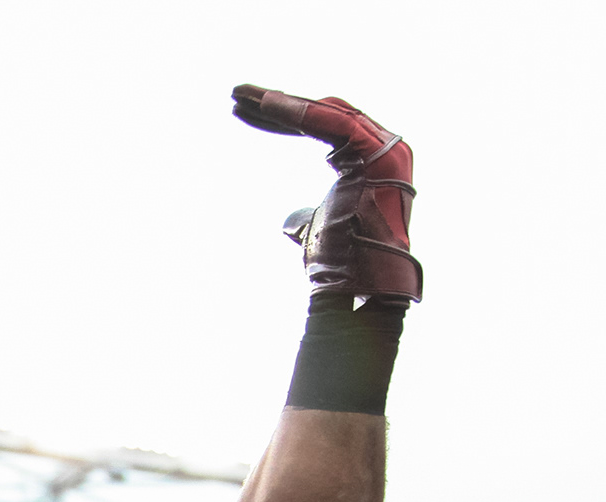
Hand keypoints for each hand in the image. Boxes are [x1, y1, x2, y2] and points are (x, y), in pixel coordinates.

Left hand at [230, 85, 419, 301]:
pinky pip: (331, 122)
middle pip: (323, 114)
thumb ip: (307, 217)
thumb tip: (290, 221)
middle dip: (276, 104)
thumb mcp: (318, 229)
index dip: (284, 118)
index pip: (325, 126)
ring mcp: (385, 149)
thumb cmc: (341, 264)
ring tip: (239, 96)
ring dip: (279, 102)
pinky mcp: (376, 154)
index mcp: (372, 161)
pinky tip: (264, 104)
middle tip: (236, 95)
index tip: (244, 112)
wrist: (360, 285)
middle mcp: (385, 148)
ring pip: (324, 113)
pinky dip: (297, 112)